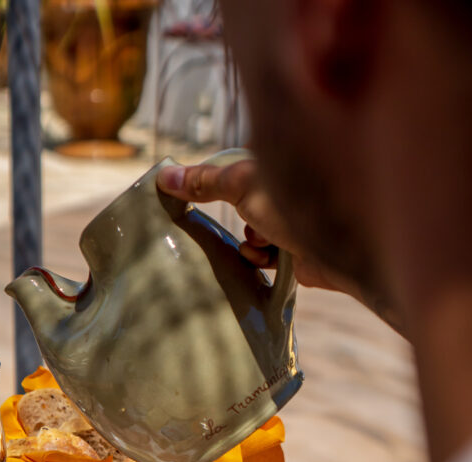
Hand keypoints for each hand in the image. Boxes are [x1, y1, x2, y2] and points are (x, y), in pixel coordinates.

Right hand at [156, 159, 347, 292]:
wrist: (341, 247)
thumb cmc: (296, 203)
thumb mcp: (242, 185)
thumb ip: (204, 182)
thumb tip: (162, 175)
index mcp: (281, 163)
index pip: (239, 170)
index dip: (220, 182)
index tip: (197, 194)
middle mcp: (290, 188)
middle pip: (244, 202)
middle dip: (239, 215)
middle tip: (234, 219)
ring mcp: (295, 220)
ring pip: (255, 230)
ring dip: (251, 239)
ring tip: (260, 241)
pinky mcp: (297, 249)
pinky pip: (266, 254)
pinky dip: (261, 257)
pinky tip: (266, 257)